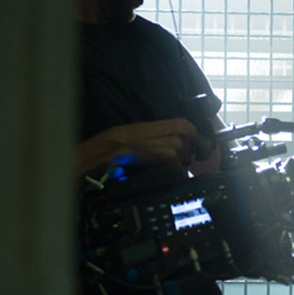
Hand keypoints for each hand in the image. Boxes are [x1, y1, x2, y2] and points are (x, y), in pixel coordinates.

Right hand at [79, 118, 200, 174]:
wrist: (91, 154)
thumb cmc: (110, 149)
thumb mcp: (137, 140)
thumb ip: (157, 140)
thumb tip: (178, 148)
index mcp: (150, 126)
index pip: (183, 123)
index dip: (196, 135)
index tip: (202, 148)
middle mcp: (151, 129)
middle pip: (186, 129)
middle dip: (193, 145)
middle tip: (190, 159)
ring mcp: (149, 138)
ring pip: (180, 143)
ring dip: (182, 157)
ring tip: (175, 166)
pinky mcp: (146, 151)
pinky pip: (170, 157)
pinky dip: (173, 166)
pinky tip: (168, 171)